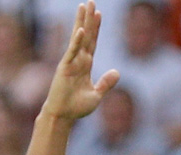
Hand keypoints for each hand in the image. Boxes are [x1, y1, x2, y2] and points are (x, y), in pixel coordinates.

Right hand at [41, 2, 118, 122]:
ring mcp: (71, 62)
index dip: (96, 28)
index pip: (93, 42)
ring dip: (81, 22)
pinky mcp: (65, 68)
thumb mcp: (96, 95)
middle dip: (89, 18)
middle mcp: (78, 60)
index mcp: (86, 65)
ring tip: (84, 5)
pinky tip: (81, 30)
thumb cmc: (76, 108)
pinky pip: (72, 52)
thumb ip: (106, 83)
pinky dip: (77, 42)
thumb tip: (117, 72)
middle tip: (91, 2)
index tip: (99, 13)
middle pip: (86, 35)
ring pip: (78, 38)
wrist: (63, 117)